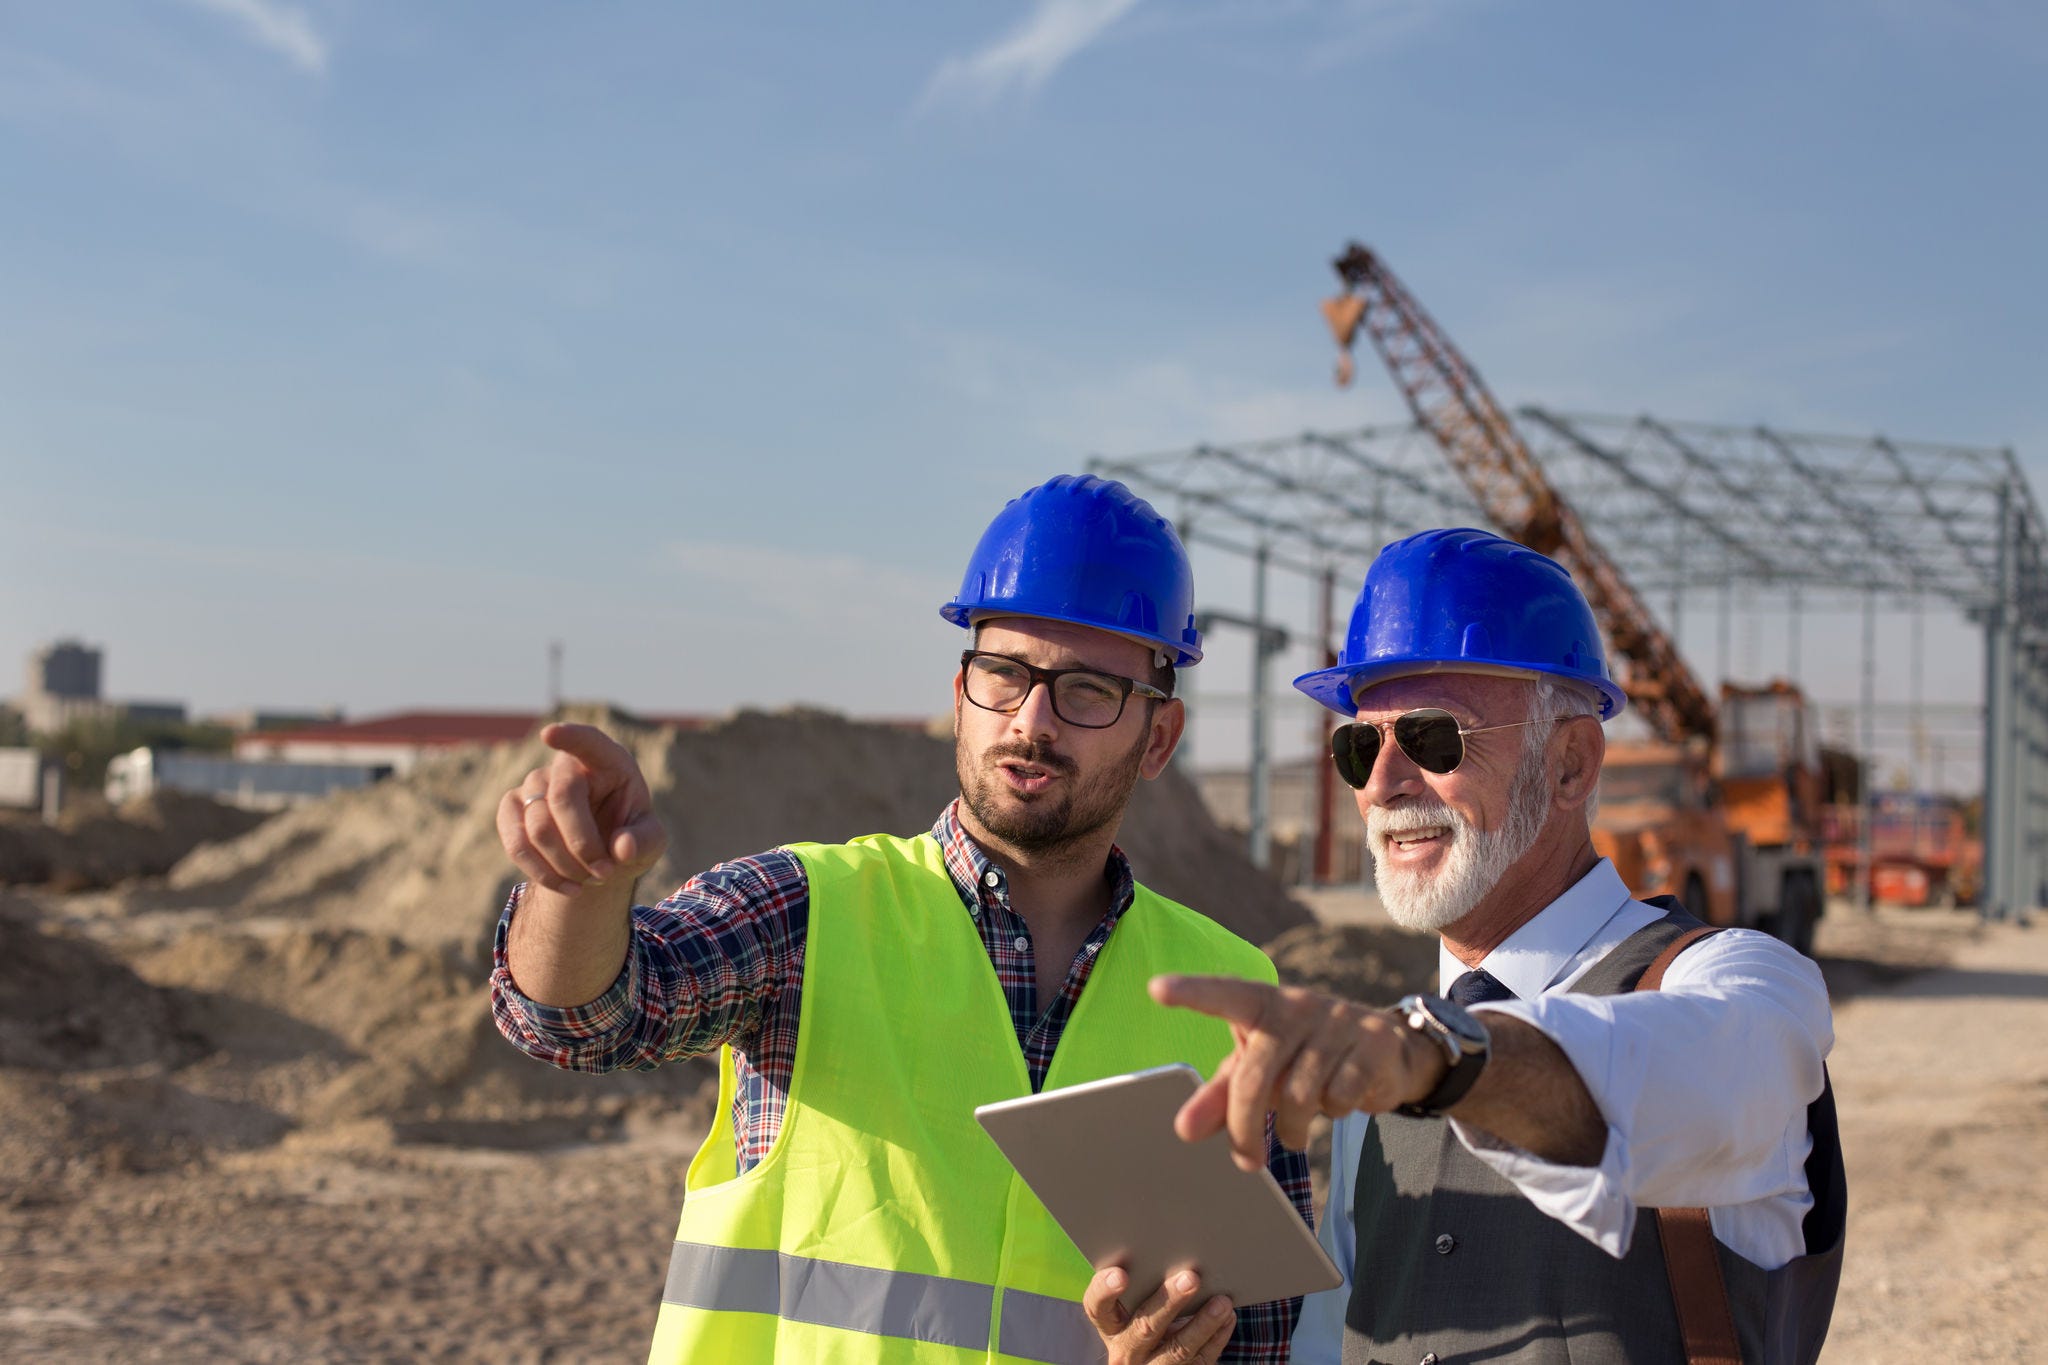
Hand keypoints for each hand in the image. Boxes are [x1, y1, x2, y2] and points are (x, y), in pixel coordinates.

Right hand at [497, 722, 666, 894]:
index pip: (588, 741)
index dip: (570, 737)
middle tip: (605, 873)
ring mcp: (534, 785)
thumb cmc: (628, 839)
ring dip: (565, 864)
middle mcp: (566, 766)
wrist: (597, 859)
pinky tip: (567, 887)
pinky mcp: (511, 809)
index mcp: (608, 761)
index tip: (550, 734)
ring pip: (538, 827)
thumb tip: (622, 847)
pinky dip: (541, 872)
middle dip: (583, 845)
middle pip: (563, 798)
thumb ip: (643, 841)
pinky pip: (517, 843)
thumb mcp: (650, 842)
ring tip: (589, 879)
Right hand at [1083, 1265, 1234, 1363]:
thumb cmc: (1145, 1316)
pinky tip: (1227, 1318)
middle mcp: (1126, 1350)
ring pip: (1178, 1349)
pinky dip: (1216, 1338)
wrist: (1153, 1361)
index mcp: (1110, 1325)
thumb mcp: (1134, 1309)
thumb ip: (1143, 1287)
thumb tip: (1172, 1252)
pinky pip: (1200, 1361)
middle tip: (1191, 1278)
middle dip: (1169, 1302)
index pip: (1098, 1308)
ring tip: (1222, 1303)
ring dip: (1203, 1323)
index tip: (1121, 1273)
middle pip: (1145, 1327)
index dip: (1106, 1291)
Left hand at [1149, 976, 1442, 1169]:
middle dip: (1245, 1128)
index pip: (1222, 993)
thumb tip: (1183, 1130)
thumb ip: (1220, 1096)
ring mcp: (1338, 1019)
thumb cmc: (1300, 1057)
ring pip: (1300, 1094)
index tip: (1156, 989)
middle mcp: (1297, 1004)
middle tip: (1246, 1161)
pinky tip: (1336, 1104)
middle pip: (1255, 1077)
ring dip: (1293, 1127)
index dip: (1191, 992)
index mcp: (1260, 1003)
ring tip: (1295, 1131)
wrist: (1383, 1049)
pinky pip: (1341, 1095)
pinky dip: (1334, 1112)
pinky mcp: (1373, 1042)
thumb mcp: (1257, 1069)